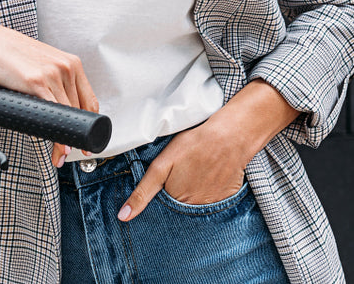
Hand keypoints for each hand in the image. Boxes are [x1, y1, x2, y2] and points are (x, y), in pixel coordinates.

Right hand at [0, 15, 97, 167]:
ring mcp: (54, 74)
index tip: (84, 141)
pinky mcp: (37, 81)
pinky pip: (52, 113)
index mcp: (71, 63)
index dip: (90, 126)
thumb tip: (56, 113)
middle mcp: (67, 67)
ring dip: (64, 142)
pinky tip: (51, 143)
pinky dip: (54, 133)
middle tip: (66, 154)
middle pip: (80, 112)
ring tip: (59, 156)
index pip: (89, 101)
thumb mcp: (39, 66)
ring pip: (68, 116)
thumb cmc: (7, 53)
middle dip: (75, 139)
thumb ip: (52, 85)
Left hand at [117, 124, 249, 220]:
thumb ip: (143, 192)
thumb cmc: (194, 145)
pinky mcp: (227, 200)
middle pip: (179, 210)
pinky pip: (214, 203)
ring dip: (194, 195)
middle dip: (177, 197)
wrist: (230, 136)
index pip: (162, 210)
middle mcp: (193, 211)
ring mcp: (212, 206)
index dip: (161, 197)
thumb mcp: (161, 165)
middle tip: (185, 174)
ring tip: (197, 173)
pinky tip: (210, 175)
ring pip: (196, 206)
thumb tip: (123, 217)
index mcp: (175, 203)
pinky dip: (210, 192)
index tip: (168, 182)